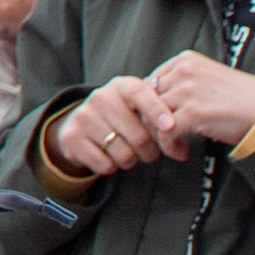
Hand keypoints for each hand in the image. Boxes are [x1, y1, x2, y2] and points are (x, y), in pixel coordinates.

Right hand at [48, 77, 164, 181]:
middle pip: (139, 136)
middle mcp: (101, 97)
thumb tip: (182, 151)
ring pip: (123, 154)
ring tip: (126, 152)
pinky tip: (108, 156)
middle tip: (147, 152)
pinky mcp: (72, 137)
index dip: (157, 110)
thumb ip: (162, 122)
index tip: (171, 127)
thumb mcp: (139, 111)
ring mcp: (84, 116)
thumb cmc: (122, 118)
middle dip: (150, 152)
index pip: (141, 94)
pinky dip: (111, 167)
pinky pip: (105, 165)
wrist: (80, 125)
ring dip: (131, 161)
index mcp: (122, 86)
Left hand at [142, 52, 254, 149]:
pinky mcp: (193, 112)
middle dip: (152, 123)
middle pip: (147, 100)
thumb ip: (184, 86)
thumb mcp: (208, 80)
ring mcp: (187, 91)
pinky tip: (181, 153)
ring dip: (160, 138)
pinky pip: (165, 133)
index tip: (163, 122)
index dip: (152, 106)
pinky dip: (169, 147)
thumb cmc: (243, 100)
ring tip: (175, 148)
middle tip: (165, 140)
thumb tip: (160, 106)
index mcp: (185, 60)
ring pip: (152, 118)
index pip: (151, 82)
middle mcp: (183, 71)